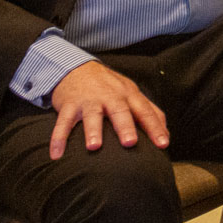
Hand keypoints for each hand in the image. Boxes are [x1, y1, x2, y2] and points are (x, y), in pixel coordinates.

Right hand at [48, 61, 167, 160]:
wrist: (76, 67)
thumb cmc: (109, 86)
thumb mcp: (132, 94)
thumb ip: (150, 112)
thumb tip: (166, 135)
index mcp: (129, 95)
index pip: (145, 112)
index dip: (155, 128)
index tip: (163, 144)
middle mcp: (110, 96)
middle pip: (119, 111)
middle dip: (125, 126)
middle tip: (130, 143)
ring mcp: (89, 100)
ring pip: (91, 115)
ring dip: (93, 130)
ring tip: (94, 146)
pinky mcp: (69, 104)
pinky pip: (62, 122)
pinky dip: (58, 138)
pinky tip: (56, 155)